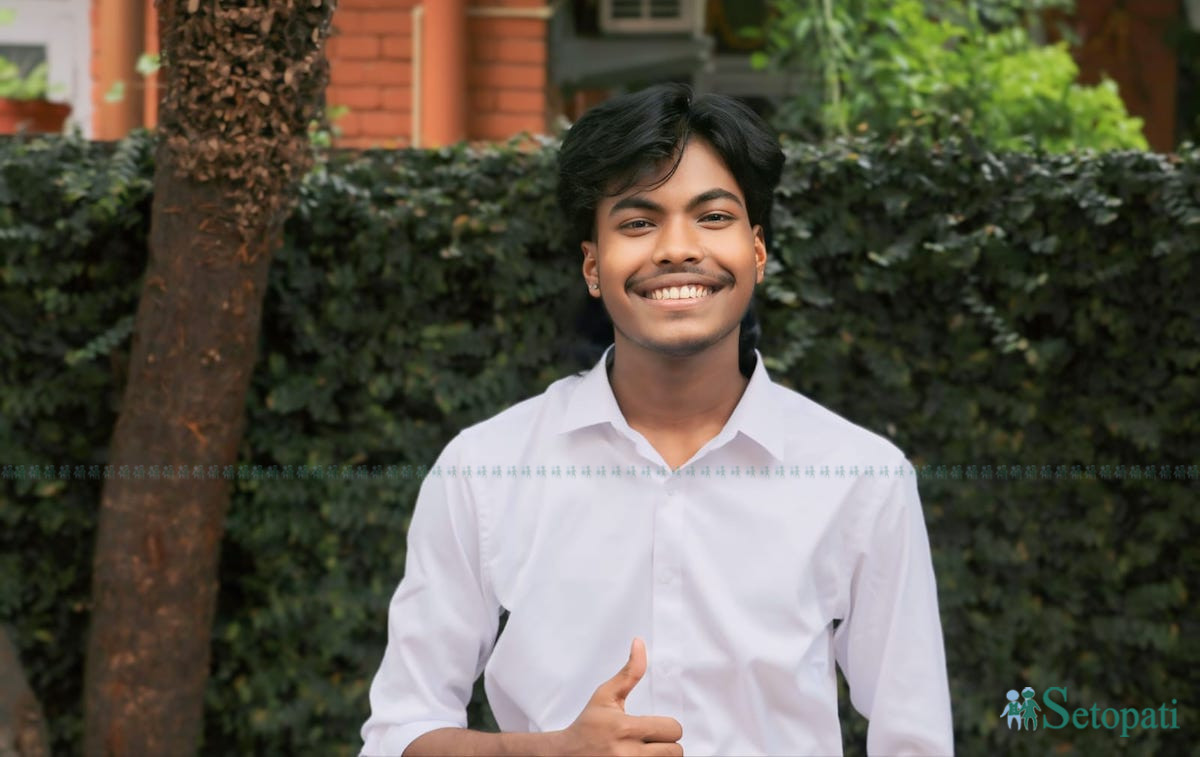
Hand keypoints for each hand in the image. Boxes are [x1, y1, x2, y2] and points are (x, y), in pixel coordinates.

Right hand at [552, 638, 682, 755]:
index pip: (672, 730)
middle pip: (675, 752)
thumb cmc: (588, 724)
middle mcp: (628, 753)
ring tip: (647, 751)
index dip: (668, 727)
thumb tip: (639, 643)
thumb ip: (629, 672)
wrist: (565, 754)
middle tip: (653, 740)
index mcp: (625, 728)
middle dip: (667, 744)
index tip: (657, 727)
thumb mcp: (605, 695)